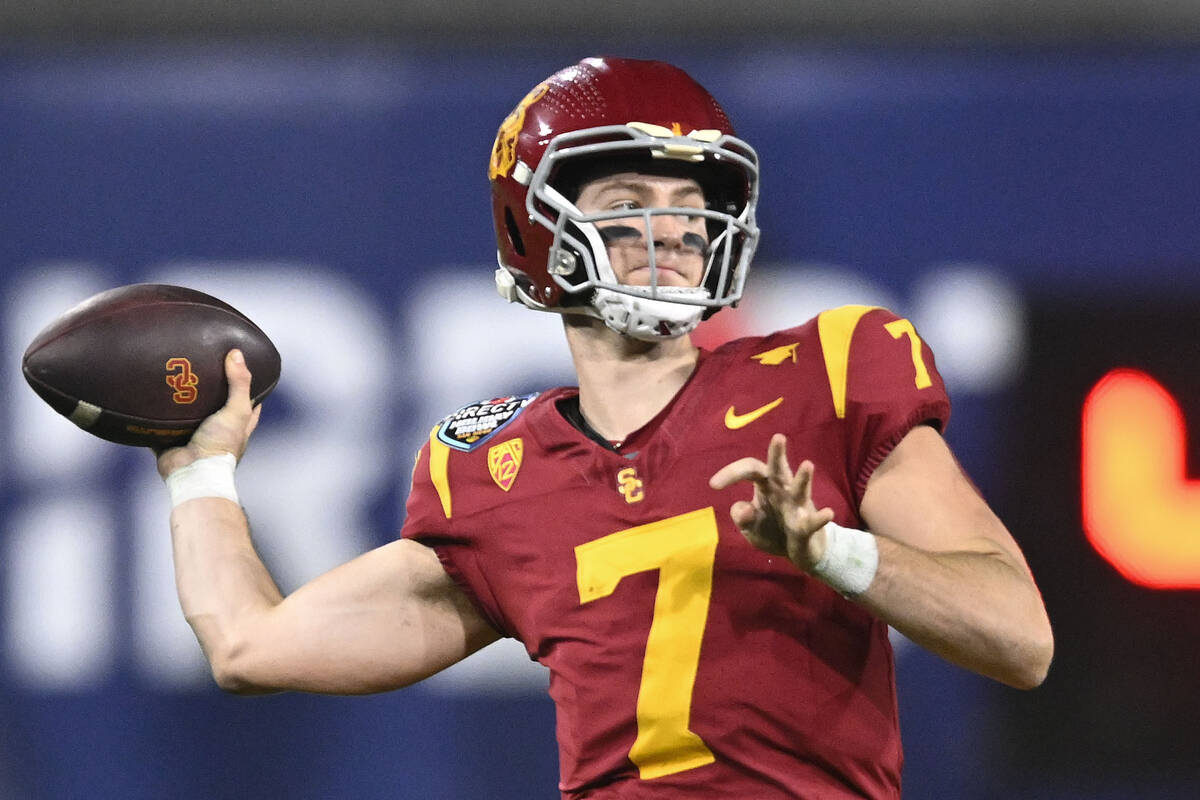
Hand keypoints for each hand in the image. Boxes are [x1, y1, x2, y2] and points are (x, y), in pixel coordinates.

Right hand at [155, 349, 262, 478]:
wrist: (192, 473)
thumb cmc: (221, 445)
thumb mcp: (237, 411)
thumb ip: (239, 384)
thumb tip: (236, 353)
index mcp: (237, 426)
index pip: (248, 402)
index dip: (245, 385)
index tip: (237, 366)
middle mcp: (216, 431)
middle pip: (214, 406)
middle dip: (206, 390)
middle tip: (195, 366)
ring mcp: (192, 437)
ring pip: (185, 414)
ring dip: (178, 401)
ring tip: (169, 374)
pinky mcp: (169, 442)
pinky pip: (159, 426)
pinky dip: (153, 415)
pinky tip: (146, 397)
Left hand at [709, 433, 834, 569]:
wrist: (798, 554)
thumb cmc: (772, 531)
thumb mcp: (750, 528)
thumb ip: (742, 518)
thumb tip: (742, 509)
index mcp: (766, 486)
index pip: (749, 470)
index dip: (731, 473)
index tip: (713, 485)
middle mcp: (783, 491)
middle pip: (779, 468)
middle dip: (778, 453)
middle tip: (778, 437)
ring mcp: (798, 507)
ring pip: (800, 489)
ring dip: (804, 478)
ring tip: (807, 465)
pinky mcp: (808, 527)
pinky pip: (814, 522)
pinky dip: (820, 518)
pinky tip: (827, 513)